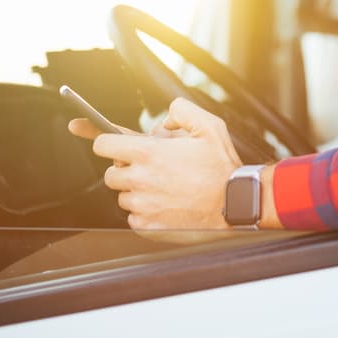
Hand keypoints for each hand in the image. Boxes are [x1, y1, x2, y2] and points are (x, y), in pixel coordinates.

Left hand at [68, 97, 240, 229]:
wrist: (234, 205)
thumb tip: (164, 118)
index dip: (108, 142)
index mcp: (148, 153)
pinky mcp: (147, 227)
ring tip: (163, 188)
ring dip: (136, 191)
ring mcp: (142, 206)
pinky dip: (144, 212)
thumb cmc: (222, 168)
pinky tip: (166, 205)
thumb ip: (181, 110)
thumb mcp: (209, 125)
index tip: (114, 145)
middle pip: (111, 173)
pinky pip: (133, 218)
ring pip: (122, 196)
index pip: (103, 144)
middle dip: (125, 168)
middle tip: (149, 168)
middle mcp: (140, 180)